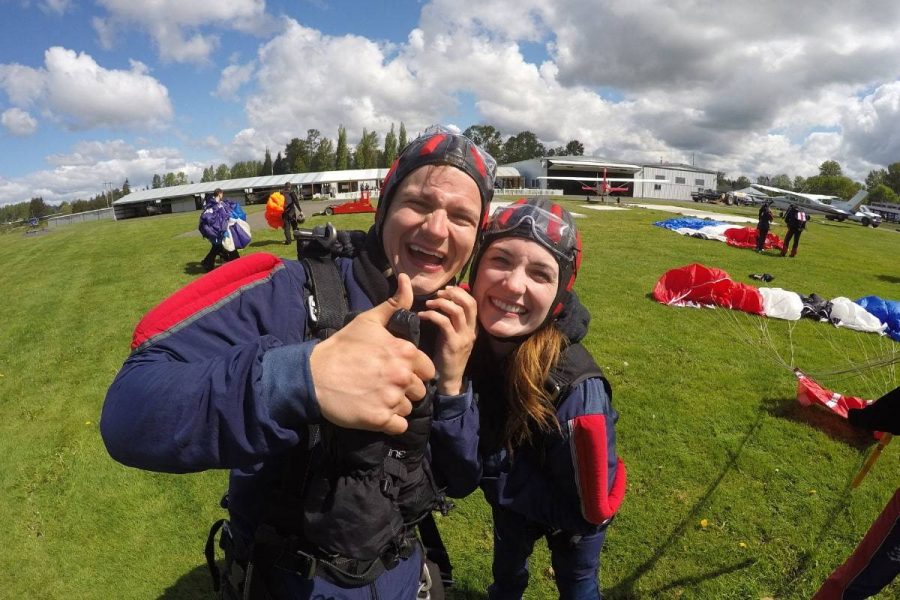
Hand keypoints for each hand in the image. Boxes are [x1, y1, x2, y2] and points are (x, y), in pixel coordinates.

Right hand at [310, 274, 435, 434]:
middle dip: (405, 389)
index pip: (427, 369)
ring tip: (376, 397)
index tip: (395, 371)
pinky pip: (399, 427)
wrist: (314, 375)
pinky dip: (390, 423)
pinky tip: (376, 413)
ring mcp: (391, 399)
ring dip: (397, 406)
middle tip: (383, 385)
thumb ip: (395, 304)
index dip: (413, 371)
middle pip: (419, 391)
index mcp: (404, 352)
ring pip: (408, 408)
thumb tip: (406, 279)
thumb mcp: (369, 320)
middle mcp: (402, 376)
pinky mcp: (380, 420)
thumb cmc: (342, 347)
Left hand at [418, 285, 476, 394]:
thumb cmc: (447, 356)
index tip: (446, 290)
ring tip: (428, 303)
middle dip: (453, 294)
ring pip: (457, 311)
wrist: (450, 379)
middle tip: (438, 294)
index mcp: (472, 327)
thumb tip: (442, 303)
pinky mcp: (453, 344)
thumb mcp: (453, 336)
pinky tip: (422, 315)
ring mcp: (463, 337)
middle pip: (468, 304)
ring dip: (441, 303)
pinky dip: (432, 315)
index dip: (460, 292)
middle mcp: (471, 331)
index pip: (473, 302)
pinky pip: (444, 323)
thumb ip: (452, 321)